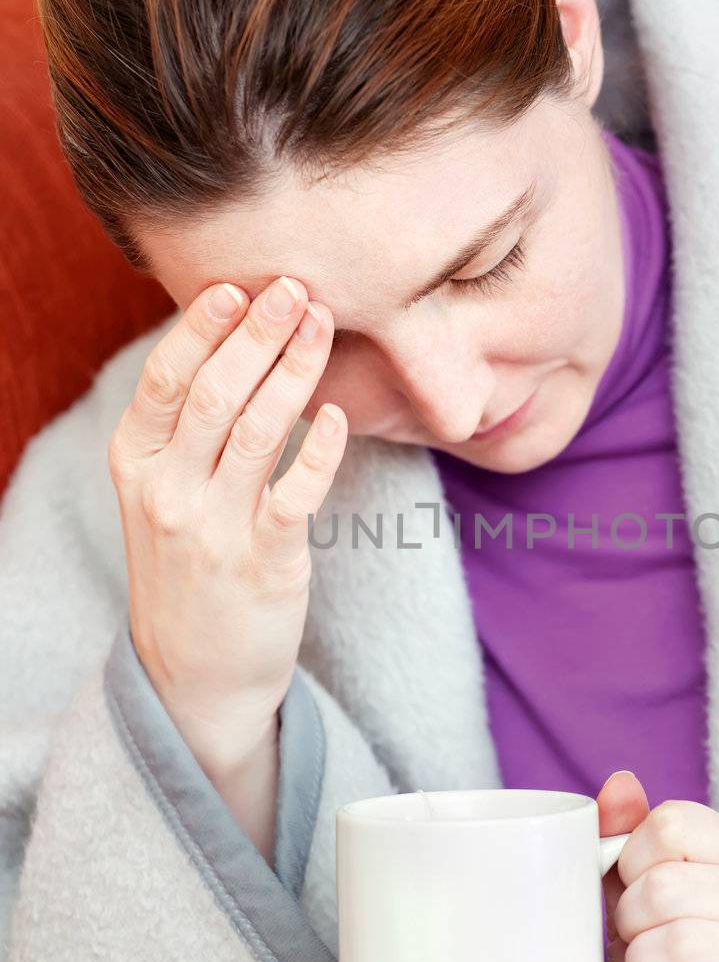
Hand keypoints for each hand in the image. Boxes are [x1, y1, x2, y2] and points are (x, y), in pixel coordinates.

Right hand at [108, 275, 346, 829]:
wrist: (194, 675)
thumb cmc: (189, 566)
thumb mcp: (161, 495)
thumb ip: (186, 429)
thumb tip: (232, 342)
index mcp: (136, 464)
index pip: (165, 379)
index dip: (201, 328)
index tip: (239, 286)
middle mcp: (167, 491)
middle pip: (216, 392)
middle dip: (260, 333)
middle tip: (298, 289)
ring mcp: (215, 528)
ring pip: (259, 429)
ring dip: (296, 371)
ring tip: (324, 327)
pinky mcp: (265, 561)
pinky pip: (298, 492)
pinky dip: (322, 448)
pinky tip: (338, 416)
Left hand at [597, 769, 718, 961]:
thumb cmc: (684, 957)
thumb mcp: (653, 890)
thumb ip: (633, 834)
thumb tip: (619, 783)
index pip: (672, 825)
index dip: (632, 860)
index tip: (636, 890)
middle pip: (666, 886)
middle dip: (631, 921)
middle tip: (640, 944)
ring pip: (677, 943)